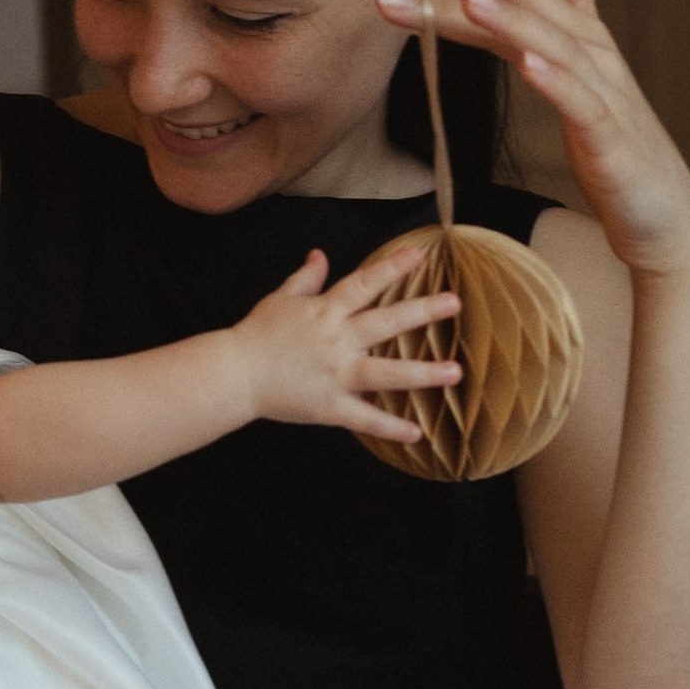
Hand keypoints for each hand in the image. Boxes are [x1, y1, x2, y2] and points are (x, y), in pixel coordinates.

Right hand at [231, 243, 459, 443]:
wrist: (233, 374)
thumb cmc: (256, 335)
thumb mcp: (280, 299)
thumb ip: (305, 279)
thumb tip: (320, 254)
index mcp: (325, 311)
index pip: (363, 284)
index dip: (391, 268)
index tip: (419, 255)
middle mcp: (336, 340)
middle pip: (386, 323)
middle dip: (422, 312)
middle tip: (455, 303)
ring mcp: (336, 374)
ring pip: (386, 373)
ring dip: (423, 373)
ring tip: (455, 372)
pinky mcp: (330, 406)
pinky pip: (365, 418)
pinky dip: (390, 427)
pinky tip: (417, 433)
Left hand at [379, 0, 689, 280]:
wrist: (666, 215)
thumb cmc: (619, 144)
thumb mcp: (585, 69)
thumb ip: (574, 5)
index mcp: (580, 38)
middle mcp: (594, 55)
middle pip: (531, 1)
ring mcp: (606, 95)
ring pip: (554, 44)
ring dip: (510, 19)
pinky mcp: (612, 140)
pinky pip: (582, 105)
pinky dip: (556, 81)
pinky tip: (527, 65)